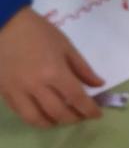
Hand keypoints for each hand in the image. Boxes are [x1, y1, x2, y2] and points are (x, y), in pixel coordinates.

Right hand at [0, 8, 103, 127]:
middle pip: (58, 112)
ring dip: (53, 123)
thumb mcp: (66, 46)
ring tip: (62, 119)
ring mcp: (17, 91)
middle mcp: (36, 86)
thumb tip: (98, 84)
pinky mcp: (3, 92)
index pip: (77, 98)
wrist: (2, 24)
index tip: (98, 114)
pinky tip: (43, 114)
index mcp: (55, 72)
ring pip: (36, 119)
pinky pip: (20, 113)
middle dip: (74, 118)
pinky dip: (34, 118)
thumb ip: (83, 68)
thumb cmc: (38, 32)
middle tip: (82, 116)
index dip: (90, 110)